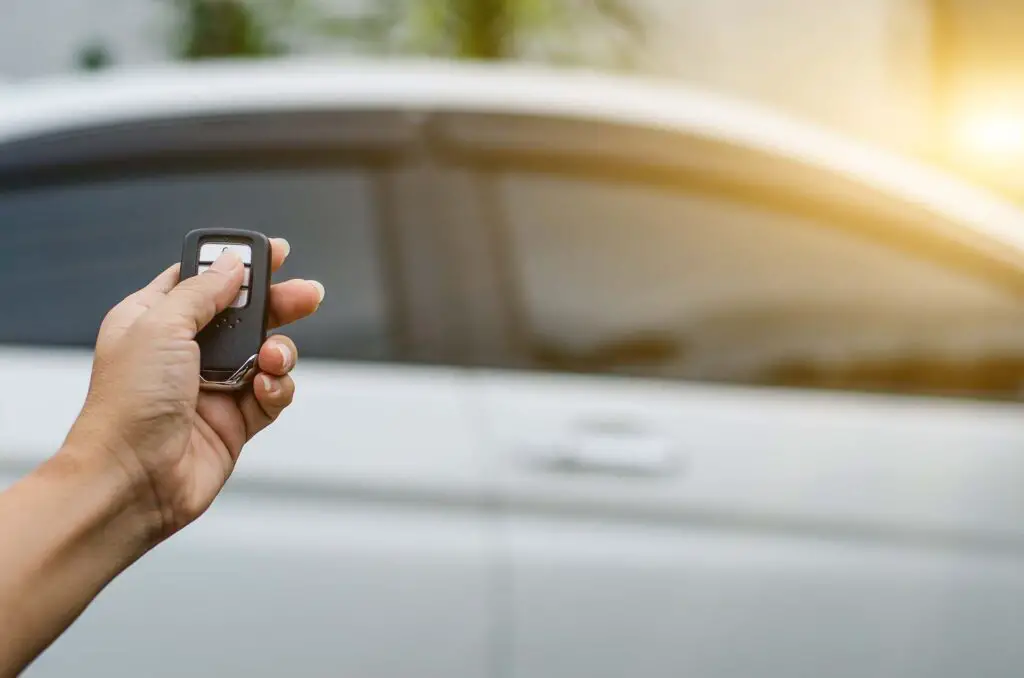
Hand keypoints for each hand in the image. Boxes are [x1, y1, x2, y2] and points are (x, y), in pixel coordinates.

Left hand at [64, 238, 322, 538]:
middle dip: (279, 303)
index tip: (275, 253)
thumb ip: (203, 291)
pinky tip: (266, 388)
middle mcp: (184, 352)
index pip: (204, 280)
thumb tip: (232, 265)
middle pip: (246, 314)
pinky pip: (272, 394)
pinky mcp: (235, 421)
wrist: (132, 480)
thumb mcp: (160, 326)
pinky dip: (277, 388)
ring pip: (267, 353)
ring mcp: (212, 387)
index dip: (239, 265)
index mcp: (154, 320)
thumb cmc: (128, 406)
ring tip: (273, 358)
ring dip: (279, 351)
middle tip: (307, 296)